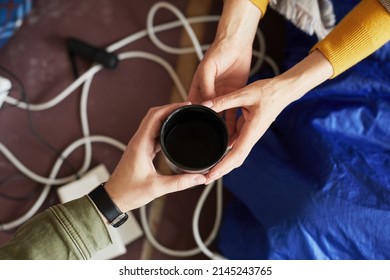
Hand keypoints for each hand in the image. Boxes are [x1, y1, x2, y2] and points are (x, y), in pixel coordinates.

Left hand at [104, 102, 206, 211]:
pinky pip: (153, 134)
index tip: (186, 105)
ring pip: (154, 124)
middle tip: (188, 108)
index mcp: (140, 144)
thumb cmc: (129, 192)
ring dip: (167, 118)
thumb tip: (200, 178)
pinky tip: (175, 132)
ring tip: (184, 116)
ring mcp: (139, 145)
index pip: (155, 116)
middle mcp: (139, 141)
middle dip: (171, 109)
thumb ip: (180, 183)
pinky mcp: (141, 151)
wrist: (113, 199)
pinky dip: (164, 129)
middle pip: (154, 116)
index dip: (171, 107)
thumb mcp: (157, 188)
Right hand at [187, 0, 260, 142]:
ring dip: (221, 126)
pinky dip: (233, 121)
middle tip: (209, 141)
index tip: (195, 131)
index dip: (193, 118)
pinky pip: (233, 111)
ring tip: (223, 141)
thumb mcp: (208, 69)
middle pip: (207, 114)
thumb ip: (206, 86)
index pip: (192, 107)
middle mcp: (209, 94)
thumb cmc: (218, 52)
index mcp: (198, 87)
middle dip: (208, 127)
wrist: (236, 43)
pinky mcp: (234, 94)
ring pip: (220, 115)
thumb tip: (206, 105)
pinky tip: (234, 131)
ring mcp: (222, 95)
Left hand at [202, 50, 333, 182]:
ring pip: (236, 153)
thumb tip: (205, 106)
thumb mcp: (244, 94)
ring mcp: (251, 134)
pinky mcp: (249, 130)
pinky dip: (226, 149)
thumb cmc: (269, 92)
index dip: (223, 166)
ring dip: (223, 161)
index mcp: (252, 131)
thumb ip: (224, 100)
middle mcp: (252, 136)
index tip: (211, 174)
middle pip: (236, 160)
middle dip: (221, 170)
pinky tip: (216, 149)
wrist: (284, 90)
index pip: (236, 154)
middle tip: (205, 178)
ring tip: (208, 167)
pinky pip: (236, 143)